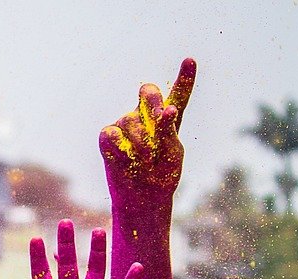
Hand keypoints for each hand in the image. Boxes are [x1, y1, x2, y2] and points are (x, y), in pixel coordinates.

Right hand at [100, 58, 195, 208]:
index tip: (190, 60)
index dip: (184, 78)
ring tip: (143, 160)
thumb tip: (163, 109)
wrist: (141, 198)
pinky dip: (119, 146)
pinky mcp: (108, 137)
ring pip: (129, 119)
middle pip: (148, 93)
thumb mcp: (172, 153)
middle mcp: (145, 118)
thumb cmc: (160, 176)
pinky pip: (110, 133)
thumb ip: (169, 129)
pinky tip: (124, 158)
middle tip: (160, 115)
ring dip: (139, 141)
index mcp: (168, 121)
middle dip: (153, 101)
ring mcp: (125, 126)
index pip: (178, 95)